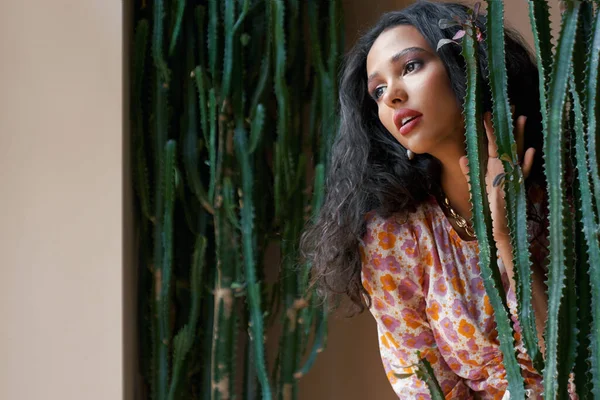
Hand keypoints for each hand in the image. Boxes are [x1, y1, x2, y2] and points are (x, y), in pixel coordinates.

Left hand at [458, 111, 535, 246]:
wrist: (497, 223)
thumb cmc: (489, 203)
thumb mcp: (477, 185)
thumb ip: (470, 172)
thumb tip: (462, 158)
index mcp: (494, 166)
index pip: (491, 143)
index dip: (490, 129)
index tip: (486, 113)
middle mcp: (504, 167)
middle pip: (507, 142)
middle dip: (508, 126)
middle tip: (510, 107)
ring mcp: (512, 174)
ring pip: (517, 151)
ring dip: (520, 136)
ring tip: (522, 119)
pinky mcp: (517, 185)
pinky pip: (523, 172)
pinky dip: (526, 162)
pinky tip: (531, 151)